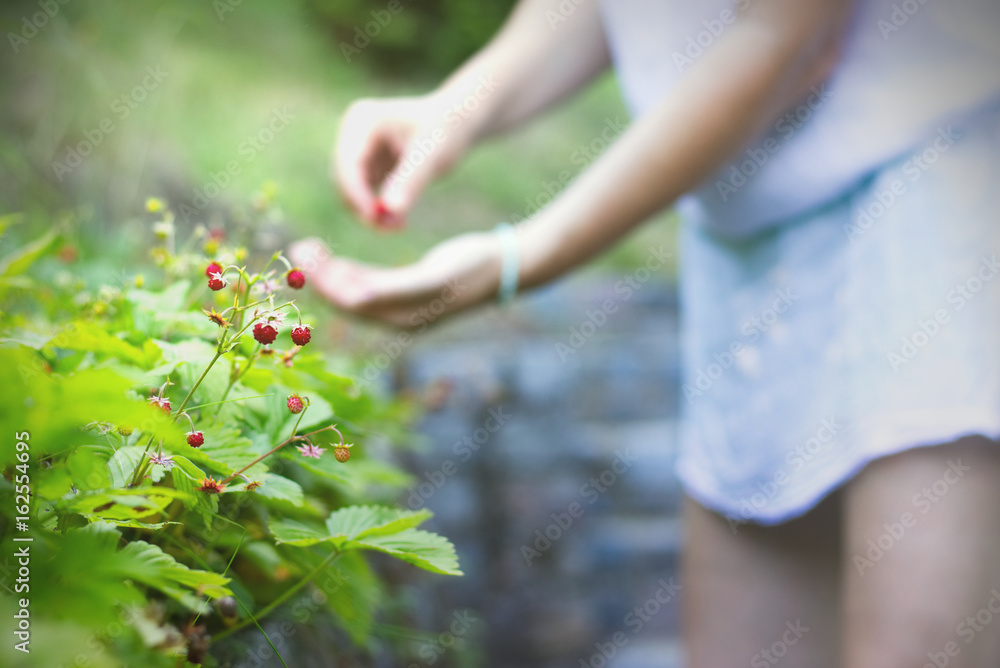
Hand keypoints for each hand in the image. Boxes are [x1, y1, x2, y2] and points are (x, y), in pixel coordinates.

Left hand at [288, 233, 502, 328]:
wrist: (502, 266)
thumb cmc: (470, 267)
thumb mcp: (431, 278)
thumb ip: (391, 289)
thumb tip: (351, 298)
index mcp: (401, 317)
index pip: (350, 302)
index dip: (323, 280)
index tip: (303, 253)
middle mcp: (398, 319)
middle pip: (348, 300)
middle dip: (320, 275)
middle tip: (297, 246)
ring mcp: (403, 309)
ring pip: (355, 293)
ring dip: (330, 273)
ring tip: (308, 249)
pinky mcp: (408, 295)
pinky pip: (370, 287)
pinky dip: (349, 273)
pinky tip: (334, 260)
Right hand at [334, 95, 472, 229]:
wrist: (456, 124)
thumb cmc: (446, 131)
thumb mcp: (431, 156)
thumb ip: (411, 181)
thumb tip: (391, 209)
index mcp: (363, 121)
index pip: (349, 162)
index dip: (356, 192)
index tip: (374, 217)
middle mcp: (353, 134)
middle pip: (344, 179)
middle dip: (362, 207)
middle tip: (388, 230)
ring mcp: (357, 151)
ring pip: (351, 192)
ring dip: (370, 213)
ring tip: (400, 226)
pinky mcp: (367, 167)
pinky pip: (363, 196)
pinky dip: (377, 211)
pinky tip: (400, 221)